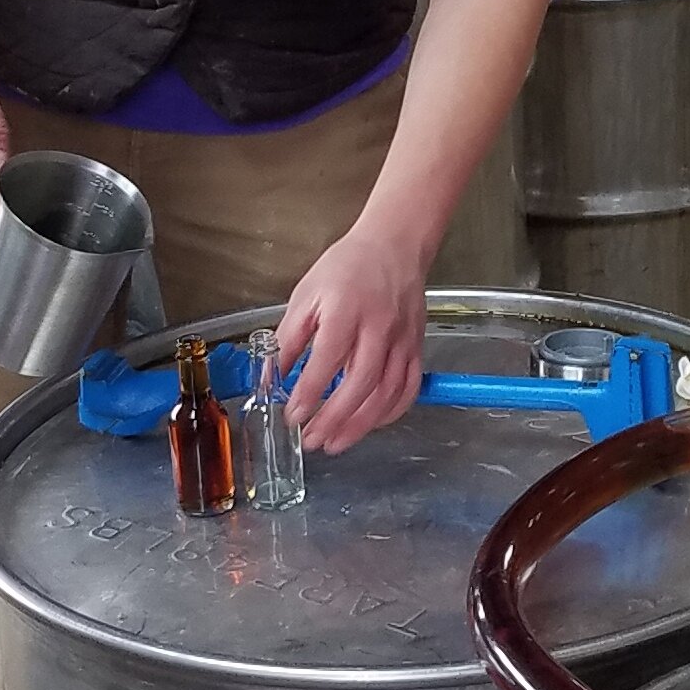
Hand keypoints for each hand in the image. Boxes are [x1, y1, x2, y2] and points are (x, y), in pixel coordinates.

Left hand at [278, 216, 429, 456]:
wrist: (394, 246)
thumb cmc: (347, 267)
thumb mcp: (306, 295)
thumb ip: (290, 337)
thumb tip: (272, 376)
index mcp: (347, 311)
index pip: (327, 360)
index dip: (309, 392)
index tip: (293, 415)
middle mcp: (379, 328)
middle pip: (361, 384)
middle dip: (334, 419)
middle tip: (312, 439)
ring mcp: (402, 340)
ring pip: (386, 393)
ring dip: (361, 425)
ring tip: (336, 442)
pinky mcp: (416, 347)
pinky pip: (409, 387)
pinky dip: (391, 412)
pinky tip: (370, 424)